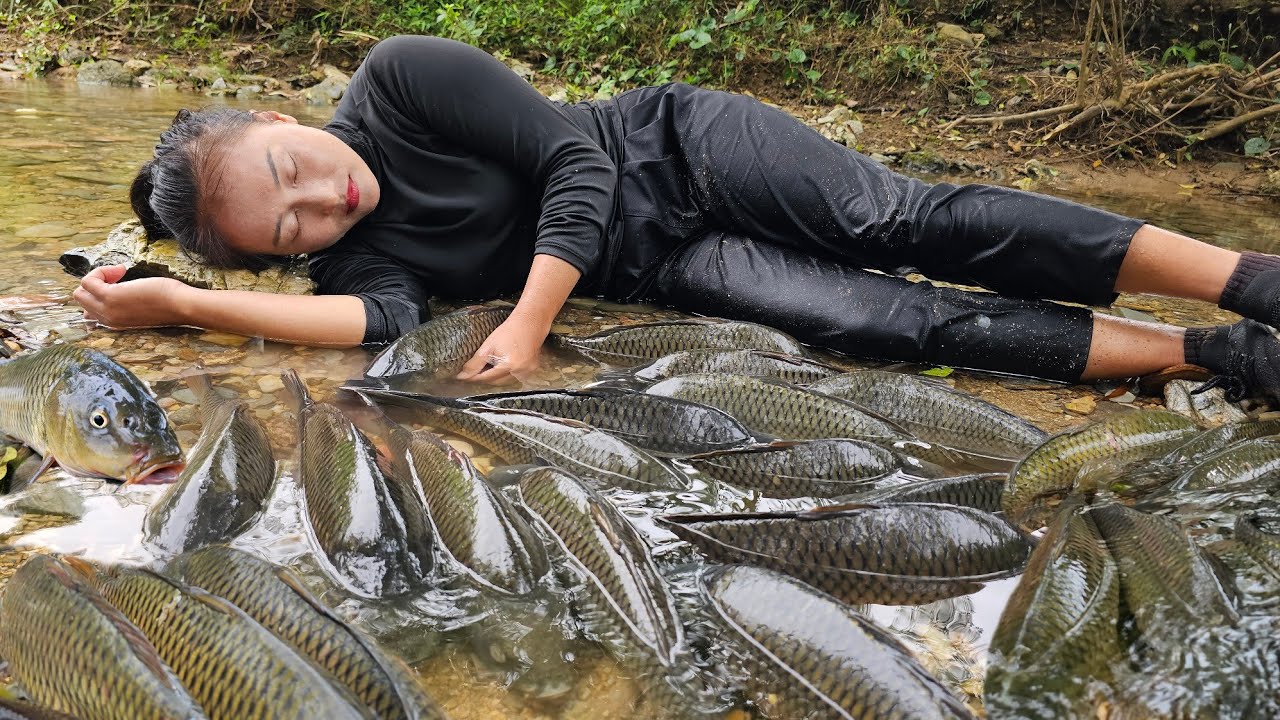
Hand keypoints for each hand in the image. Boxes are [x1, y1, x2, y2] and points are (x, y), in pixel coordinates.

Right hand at [71, 265, 190, 328]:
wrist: (182, 306)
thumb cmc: (169, 303)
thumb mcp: (141, 305)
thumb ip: (123, 303)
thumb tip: (107, 292)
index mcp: (114, 323)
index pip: (88, 311)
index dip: (99, 292)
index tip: (120, 285)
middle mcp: (107, 319)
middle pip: (81, 298)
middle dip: (96, 282)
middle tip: (118, 277)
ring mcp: (107, 309)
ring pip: (81, 290)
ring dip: (97, 276)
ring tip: (120, 273)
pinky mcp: (110, 297)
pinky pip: (88, 281)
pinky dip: (102, 271)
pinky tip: (121, 270)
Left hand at [456, 315, 546, 384]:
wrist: (529, 323)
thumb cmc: (508, 331)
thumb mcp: (488, 346)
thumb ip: (475, 363)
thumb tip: (463, 376)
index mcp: (509, 365)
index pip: (487, 378)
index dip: (473, 378)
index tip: (462, 377)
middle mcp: (520, 372)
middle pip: (496, 382)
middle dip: (483, 379)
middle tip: (472, 373)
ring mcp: (528, 372)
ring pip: (505, 382)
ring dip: (494, 378)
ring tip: (485, 369)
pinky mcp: (532, 370)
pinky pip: (514, 377)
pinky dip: (505, 375)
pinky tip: (499, 367)